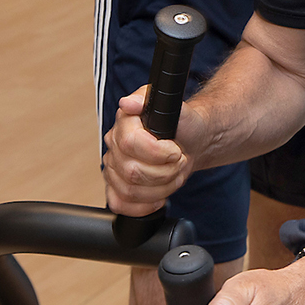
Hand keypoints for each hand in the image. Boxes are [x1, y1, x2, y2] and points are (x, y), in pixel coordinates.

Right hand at [103, 87, 198, 215]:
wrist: (191, 142)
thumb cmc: (183, 124)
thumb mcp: (174, 104)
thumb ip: (148, 98)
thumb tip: (128, 103)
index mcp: (124, 123)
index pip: (130, 144)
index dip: (158, 152)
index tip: (175, 150)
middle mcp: (114, 146)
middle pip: (132, 172)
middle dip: (165, 171)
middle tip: (179, 161)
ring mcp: (113, 168)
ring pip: (129, 190)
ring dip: (161, 187)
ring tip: (173, 174)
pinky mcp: (118, 188)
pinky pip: (120, 204)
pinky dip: (143, 205)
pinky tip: (159, 196)